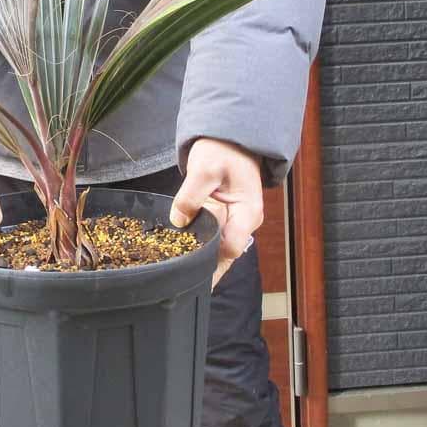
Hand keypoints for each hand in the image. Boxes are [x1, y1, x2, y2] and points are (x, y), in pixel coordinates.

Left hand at [170, 138, 263, 288]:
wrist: (230, 139)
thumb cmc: (222, 150)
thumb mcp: (204, 168)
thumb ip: (191, 196)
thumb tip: (179, 221)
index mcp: (247, 212)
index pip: (230, 247)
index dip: (210, 259)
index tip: (190, 272)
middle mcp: (245, 222)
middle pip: (225, 255)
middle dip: (206, 270)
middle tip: (180, 287)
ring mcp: (236, 222)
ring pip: (220, 251)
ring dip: (203, 262)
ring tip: (180, 280)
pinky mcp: (226, 219)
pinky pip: (215, 241)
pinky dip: (202, 250)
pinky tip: (186, 260)